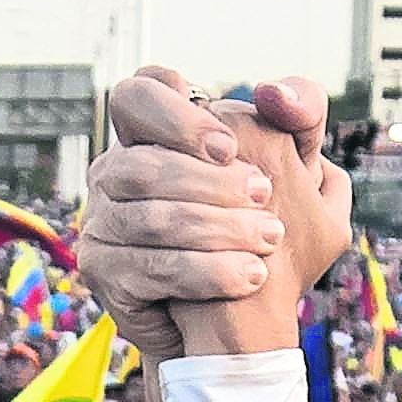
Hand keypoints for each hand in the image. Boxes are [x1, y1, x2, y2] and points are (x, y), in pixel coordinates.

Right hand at [77, 70, 348, 363]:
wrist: (241, 309)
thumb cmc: (266, 219)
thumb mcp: (297, 166)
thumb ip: (301, 115)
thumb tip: (273, 92)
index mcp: (150, 132)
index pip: (137, 95)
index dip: (176, 117)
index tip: (229, 146)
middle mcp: (114, 171)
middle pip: (141, 164)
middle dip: (209, 181)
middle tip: (263, 193)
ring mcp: (100, 220)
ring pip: (148, 218)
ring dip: (216, 228)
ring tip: (269, 237)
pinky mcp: (101, 270)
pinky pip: (148, 268)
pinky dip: (206, 272)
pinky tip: (250, 276)